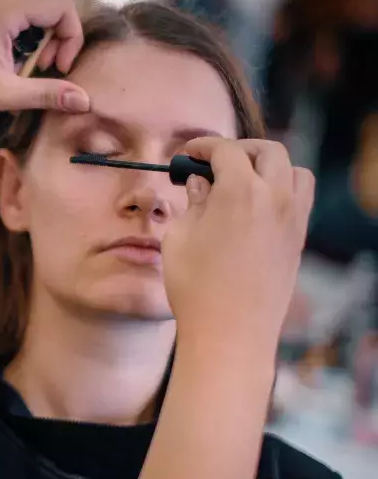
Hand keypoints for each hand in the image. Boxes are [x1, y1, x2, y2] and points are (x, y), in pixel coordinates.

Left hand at [0, 0, 90, 130]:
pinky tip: (10, 65)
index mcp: (5, 7)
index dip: (70, 39)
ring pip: (35, 12)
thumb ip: (46, 94)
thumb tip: (82, 100)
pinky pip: (18, 17)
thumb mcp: (2, 94)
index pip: (62, 8)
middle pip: (51, 7)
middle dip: (57, 41)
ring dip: (41, 41)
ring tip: (25, 71)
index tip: (59, 70)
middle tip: (44, 72)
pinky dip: (24, 39)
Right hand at [163, 138, 314, 354]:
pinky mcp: (299, 240)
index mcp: (240, 191)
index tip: (188, 153)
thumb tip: (200, 185)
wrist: (230, 332)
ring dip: (269, 166)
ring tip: (244, 180)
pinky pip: (300, 199)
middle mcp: (275, 197)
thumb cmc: (195, 287)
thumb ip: (192, 203)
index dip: (204, 146)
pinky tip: (257, 207)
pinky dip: (282, 190)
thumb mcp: (179, 239)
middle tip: (215, 161)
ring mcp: (293, 219)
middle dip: (240, 149)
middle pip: (268, 151)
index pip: (227, 150)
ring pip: (294, 171)